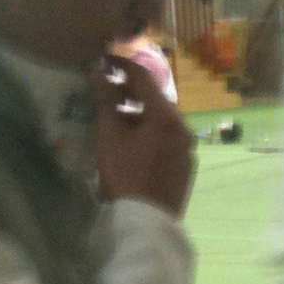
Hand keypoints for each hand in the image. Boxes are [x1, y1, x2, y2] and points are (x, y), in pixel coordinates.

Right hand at [89, 57, 194, 216]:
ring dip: (138, 115)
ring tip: (114, 118)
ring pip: (160, 122)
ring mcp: (187, 150)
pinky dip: (148, 134)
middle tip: (106, 90)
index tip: (104, 60)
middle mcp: (183, 128)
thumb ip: (104, 100)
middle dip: (129, 92)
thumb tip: (97, 72)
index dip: (122, 65)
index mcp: (166, 116)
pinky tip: (131, 143)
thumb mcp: (109, 136)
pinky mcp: (185, 169)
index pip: (144, 77)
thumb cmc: (125, 175)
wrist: (145, 223)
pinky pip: (165, 141)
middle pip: (155, 100)